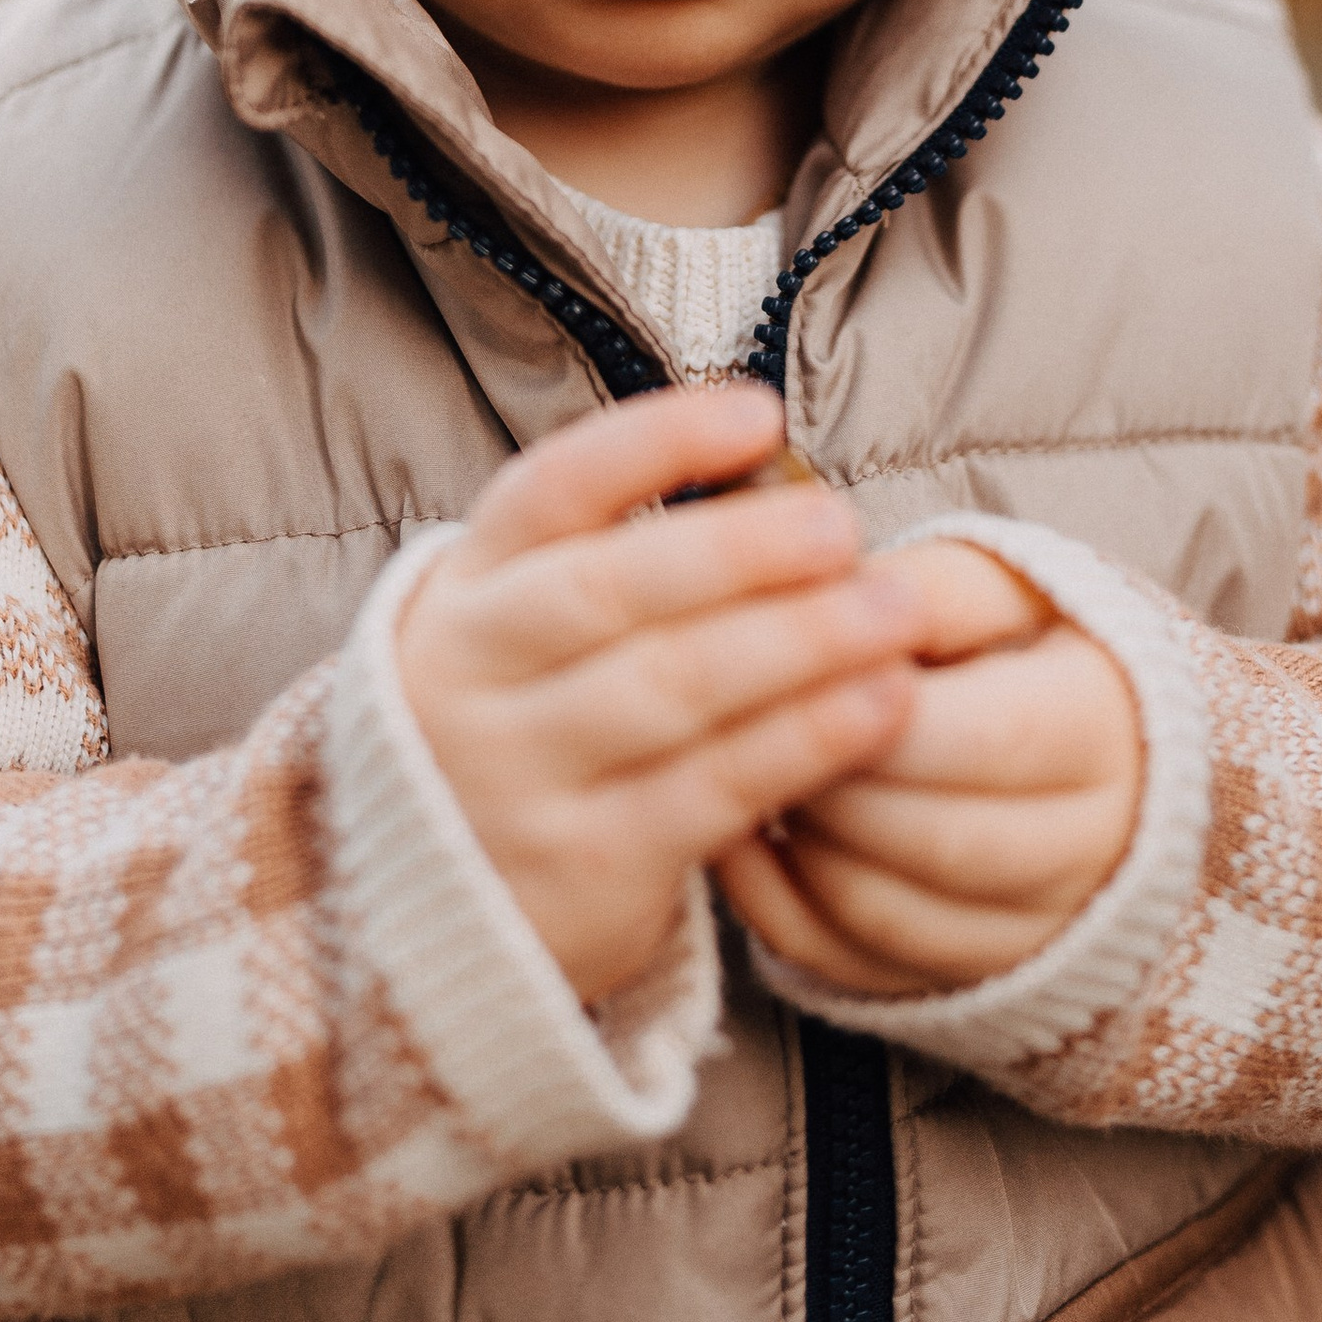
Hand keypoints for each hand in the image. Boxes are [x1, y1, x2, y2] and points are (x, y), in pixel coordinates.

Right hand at [395, 384, 923, 1007]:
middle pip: (611, 592)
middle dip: (740, 551)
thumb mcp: (521, 625)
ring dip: (799, 644)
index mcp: (469, 585)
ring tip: (896, 613)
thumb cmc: (525, 720)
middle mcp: (475, 672)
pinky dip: (804, 741)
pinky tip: (880, 707)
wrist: (425, 909)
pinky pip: (710, 791)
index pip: (551, 490)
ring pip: (670, 690)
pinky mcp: (584, 868)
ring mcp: (519, 775)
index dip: (655, 443)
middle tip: (843, 529)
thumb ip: (615, 556)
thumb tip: (774, 465)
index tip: (759, 411)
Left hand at [714, 541, 1141, 997]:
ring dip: (800, 844)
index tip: (803, 669)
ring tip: (760, 768)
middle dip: (829, 783)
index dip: (871, 709)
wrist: (1092, 743)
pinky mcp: (961, 976)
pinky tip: (744, 833)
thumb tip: (838, 610)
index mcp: (1101, 731)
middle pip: (934, 841)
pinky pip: (849, 966)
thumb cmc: (1024, 645)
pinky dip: (776, 904)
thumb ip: (922, 591)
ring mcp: (1030, 931)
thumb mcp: (994, 586)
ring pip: (884, 917)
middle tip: (761, 724)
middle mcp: (1087, 850)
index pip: (981, 739)